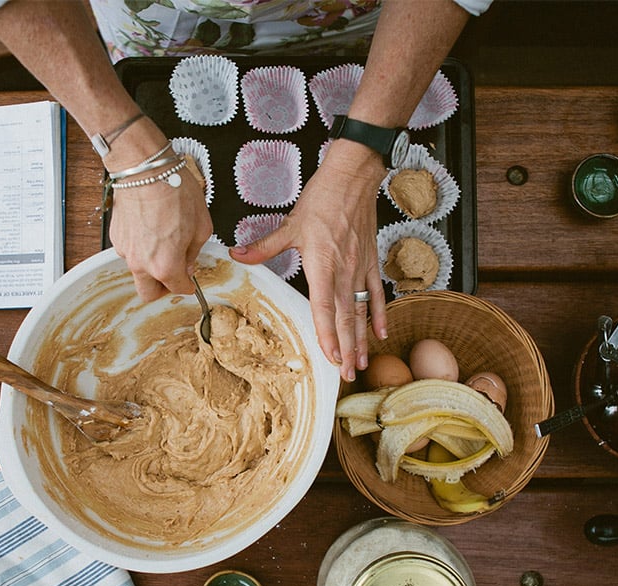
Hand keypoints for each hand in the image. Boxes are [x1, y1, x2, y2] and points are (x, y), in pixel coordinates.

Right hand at [109, 169, 211, 300]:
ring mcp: (125, 251)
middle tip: (174, 275)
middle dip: (162, 289)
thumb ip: (195, 252)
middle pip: (148, 293)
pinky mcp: (116, 237)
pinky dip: (140, 248)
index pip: (178, 289)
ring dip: (150, 266)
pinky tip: (151, 230)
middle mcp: (142, 263)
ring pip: (138, 271)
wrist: (145, 169)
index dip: (188, 286)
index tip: (190, 282)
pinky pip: (129, 251)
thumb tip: (189, 263)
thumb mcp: (202, 226)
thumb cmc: (174, 192)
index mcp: (166, 265)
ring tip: (164, 243)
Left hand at [230, 141, 387, 381]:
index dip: (327, 334)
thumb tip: (237, 255)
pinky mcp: (371, 261)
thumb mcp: (290, 224)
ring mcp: (360, 268)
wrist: (353, 177)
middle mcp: (344, 271)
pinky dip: (379, 314)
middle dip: (346, 348)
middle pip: (346, 317)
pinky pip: (376, 294)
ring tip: (362, 364)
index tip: (330, 357)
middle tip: (347, 375)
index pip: (324, 307)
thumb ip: (265, 247)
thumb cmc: (322, 199)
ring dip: (362, 339)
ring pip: (362, 311)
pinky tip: (380, 334)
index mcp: (322, 264)